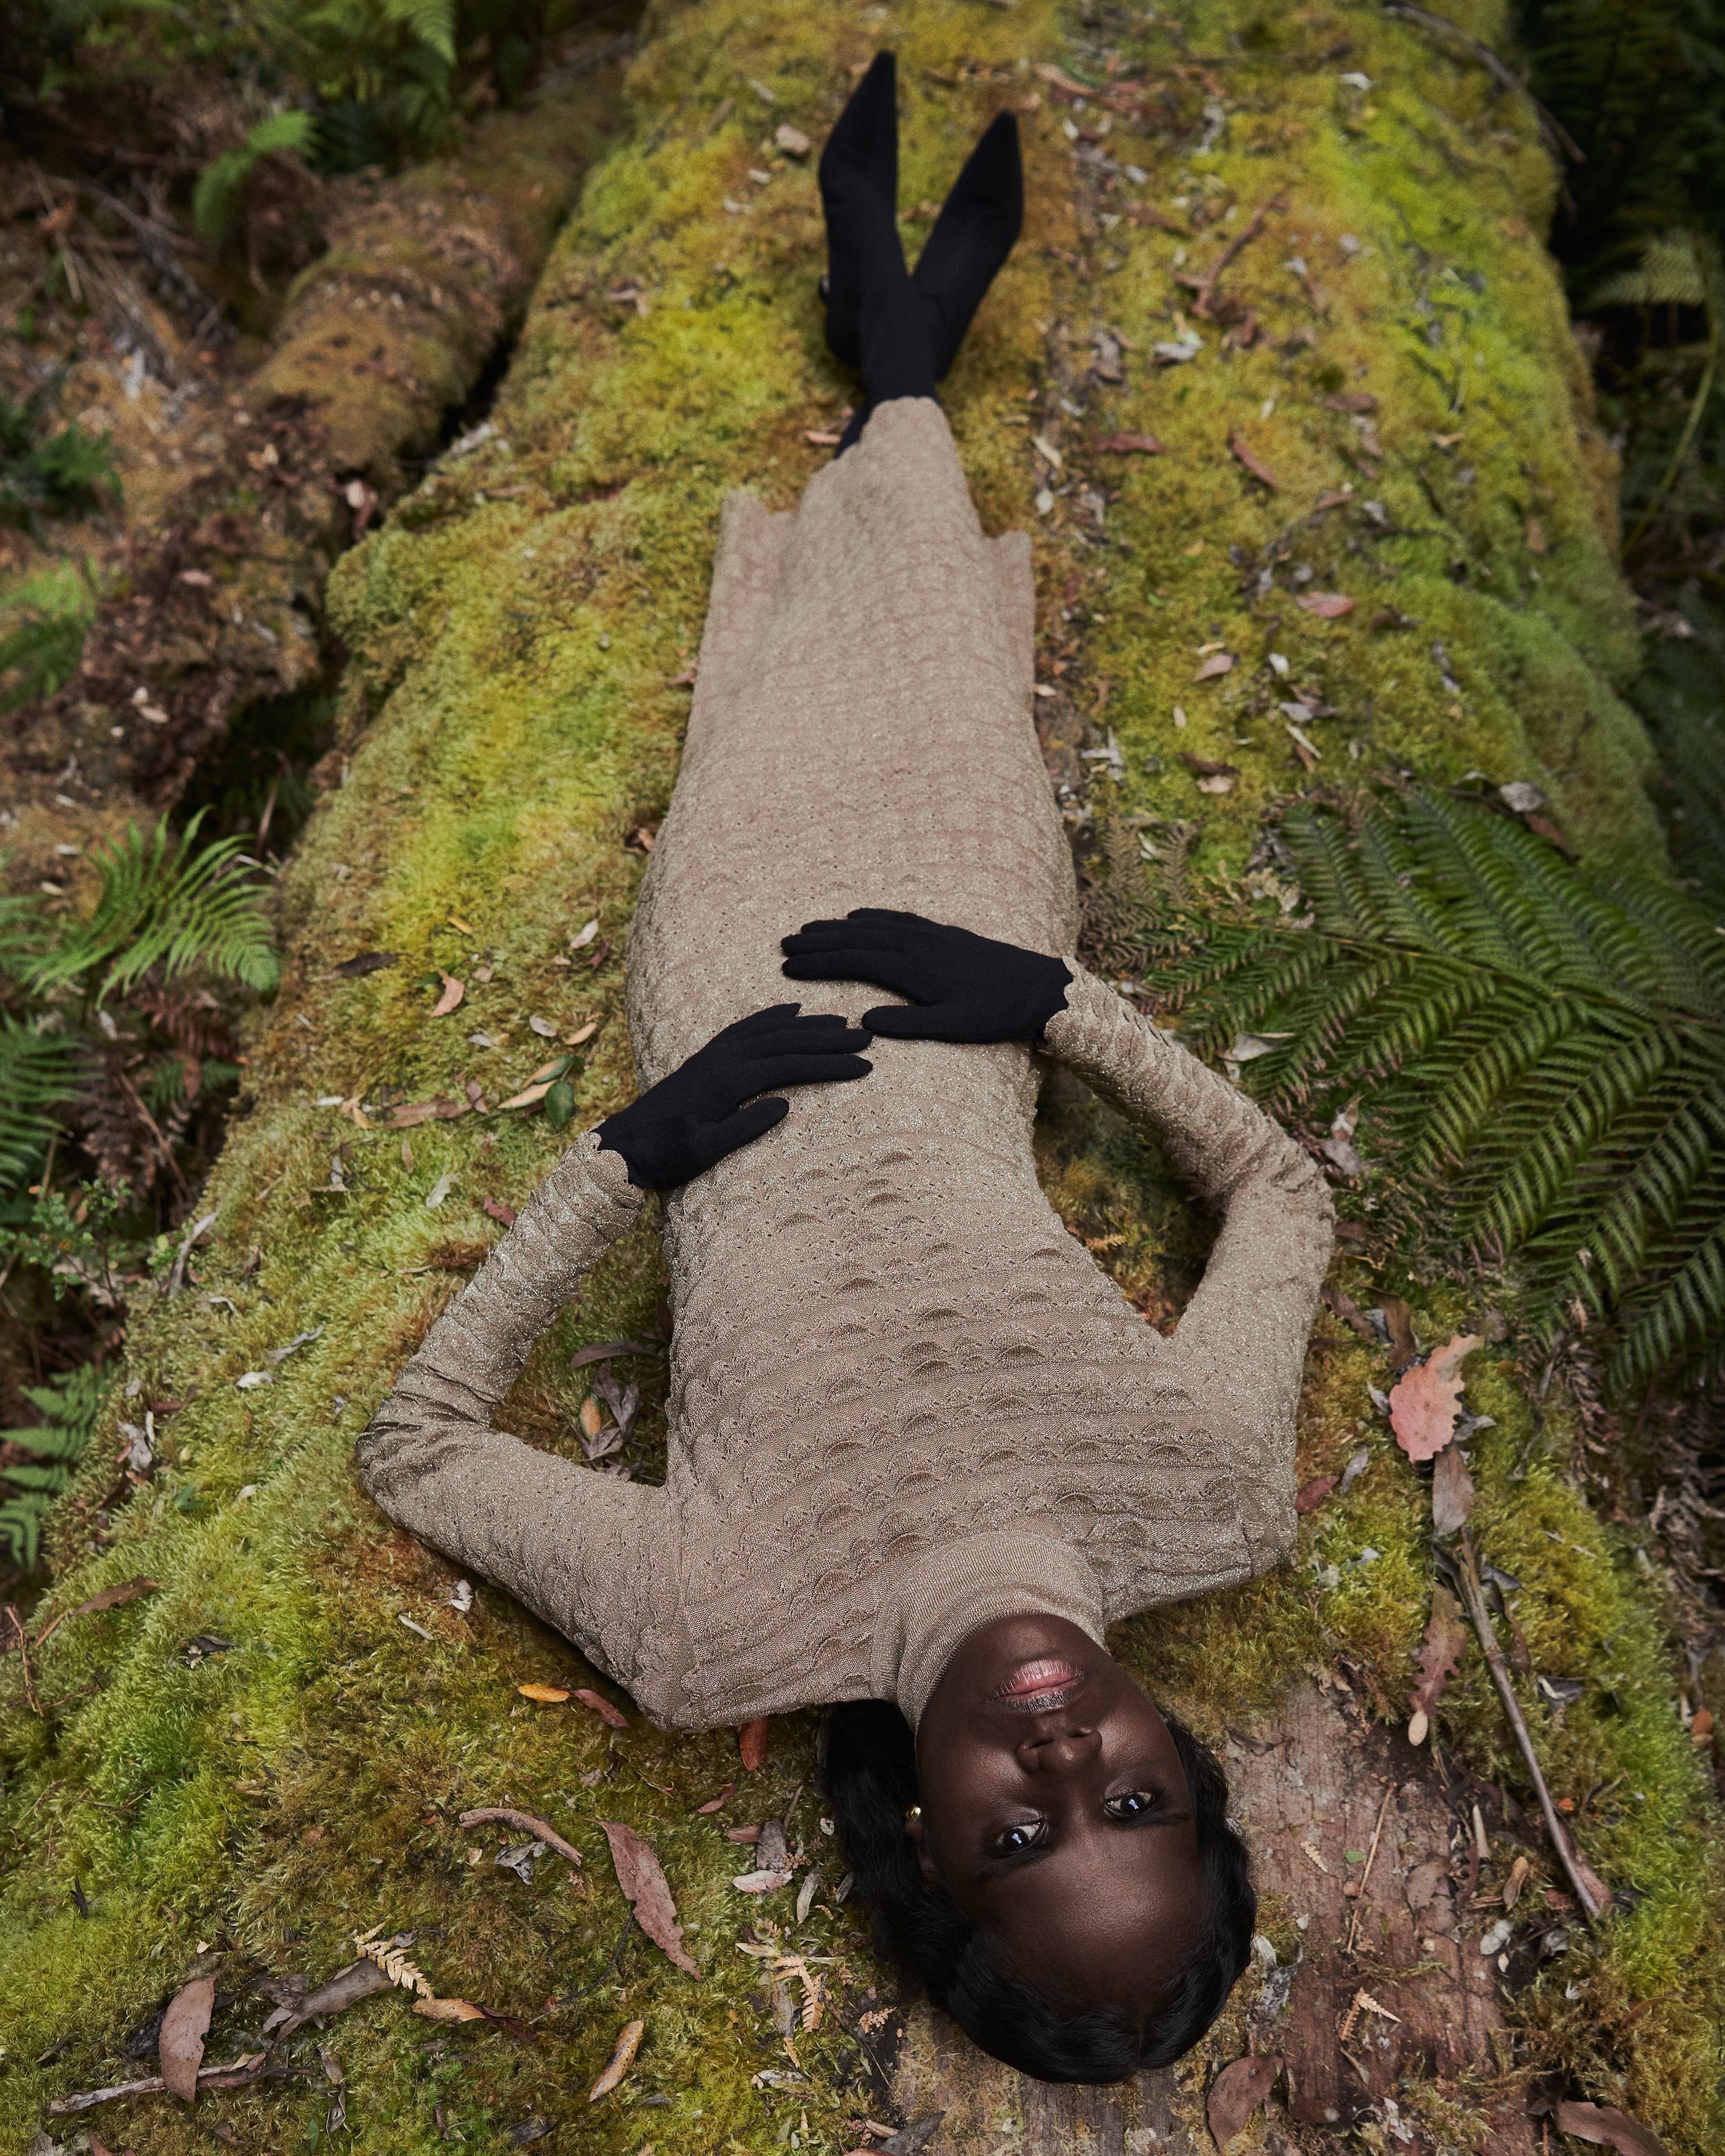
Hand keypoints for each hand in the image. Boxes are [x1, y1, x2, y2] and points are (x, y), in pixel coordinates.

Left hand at [596, 1005, 872, 1189]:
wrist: (625, 1144)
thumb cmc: (667, 1154)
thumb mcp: (707, 1151)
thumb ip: (746, 1128)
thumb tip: (785, 1105)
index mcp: (727, 1081)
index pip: (790, 1065)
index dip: (829, 1065)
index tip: (863, 1066)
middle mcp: (723, 1058)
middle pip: (785, 1040)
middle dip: (828, 1039)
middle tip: (865, 1038)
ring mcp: (715, 1053)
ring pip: (769, 1029)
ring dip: (806, 1024)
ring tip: (841, 1024)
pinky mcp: (708, 1055)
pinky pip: (747, 1026)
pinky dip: (772, 1016)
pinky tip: (791, 1011)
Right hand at [780, 908, 1070, 1043]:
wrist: (1039, 987)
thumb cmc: (996, 1013)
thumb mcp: (952, 1027)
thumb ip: (908, 1025)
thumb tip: (864, 1023)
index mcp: (913, 967)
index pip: (853, 961)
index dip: (817, 963)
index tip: (787, 966)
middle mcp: (916, 943)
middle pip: (856, 938)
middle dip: (818, 941)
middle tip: (784, 945)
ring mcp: (929, 934)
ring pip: (873, 925)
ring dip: (838, 927)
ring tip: (808, 930)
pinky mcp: (943, 932)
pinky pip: (898, 918)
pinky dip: (872, 916)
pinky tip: (859, 916)